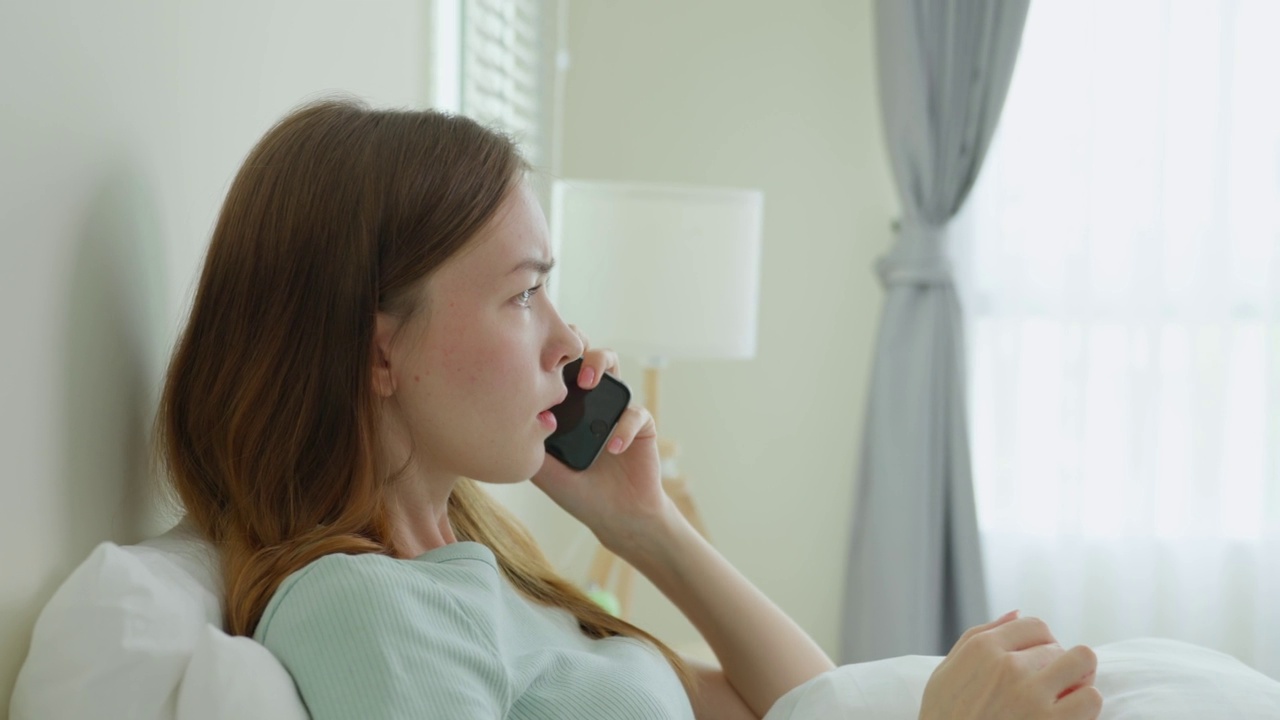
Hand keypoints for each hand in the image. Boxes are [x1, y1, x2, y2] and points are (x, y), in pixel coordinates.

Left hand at [531, 327, 674, 551]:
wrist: (615, 517)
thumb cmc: (577, 492)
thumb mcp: (543, 470)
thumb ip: (529, 444)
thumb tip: (507, 417)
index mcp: (564, 404)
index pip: (555, 366)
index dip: (547, 353)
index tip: (533, 358)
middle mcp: (589, 399)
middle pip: (584, 352)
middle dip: (576, 345)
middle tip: (565, 359)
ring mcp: (614, 407)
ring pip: (613, 365)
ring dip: (600, 364)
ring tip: (588, 383)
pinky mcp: (640, 423)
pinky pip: (634, 412)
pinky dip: (623, 427)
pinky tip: (613, 448)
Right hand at [918, 611, 1101, 719]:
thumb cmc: (943, 719)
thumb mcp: (945, 673)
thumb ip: (977, 637)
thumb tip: (1016, 614)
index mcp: (982, 649)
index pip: (1034, 626)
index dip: (1041, 642)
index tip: (1038, 661)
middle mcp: (1008, 666)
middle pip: (1057, 646)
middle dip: (1055, 664)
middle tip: (1046, 686)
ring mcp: (1032, 695)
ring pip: (1082, 662)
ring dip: (1077, 679)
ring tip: (1065, 695)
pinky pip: (1091, 698)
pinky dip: (1085, 705)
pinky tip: (1068, 715)